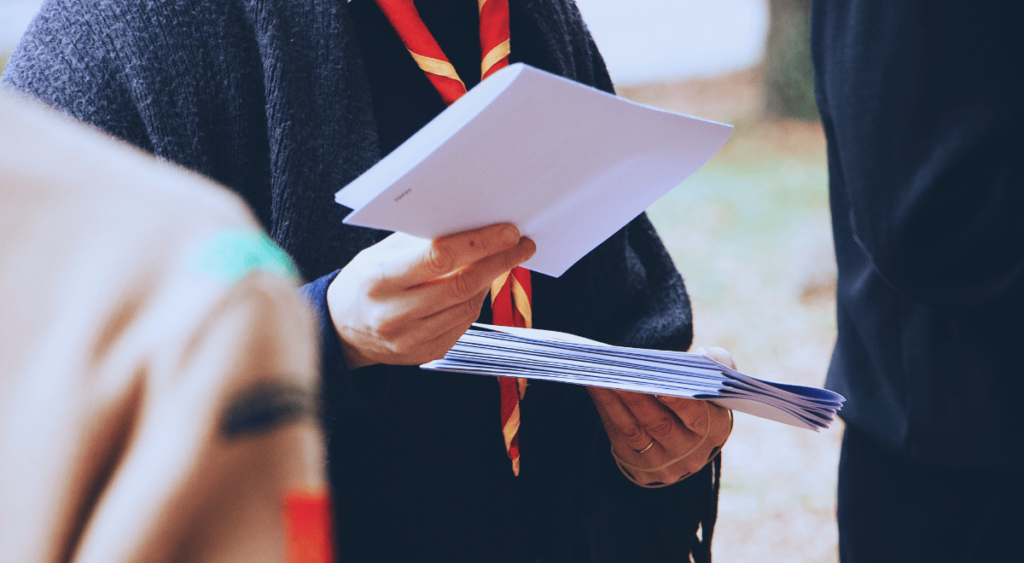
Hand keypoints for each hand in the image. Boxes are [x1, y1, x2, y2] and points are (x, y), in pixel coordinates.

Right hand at [327, 223, 535, 369]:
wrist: (342, 329)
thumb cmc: (366, 281)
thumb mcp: (380, 253)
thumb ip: (420, 241)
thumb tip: (471, 222)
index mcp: (379, 280)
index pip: (438, 257)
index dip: (479, 243)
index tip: (508, 231)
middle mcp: (393, 314)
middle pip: (461, 285)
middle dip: (498, 261)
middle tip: (521, 244)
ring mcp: (410, 340)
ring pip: (467, 306)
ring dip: (491, 280)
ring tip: (504, 259)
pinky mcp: (425, 354)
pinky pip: (463, 323)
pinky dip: (475, 301)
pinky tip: (479, 285)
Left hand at [588, 346, 735, 486]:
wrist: (687, 440)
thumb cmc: (701, 400)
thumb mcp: (717, 382)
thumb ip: (719, 363)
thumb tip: (703, 354)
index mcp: (714, 431)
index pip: (696, 416)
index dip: (678, 401)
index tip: (659, 384)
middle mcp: (690, 453)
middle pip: (659, 424)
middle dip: (636, 397)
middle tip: (618, 372)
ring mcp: (663, 463)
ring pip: (633, 429)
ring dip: (613, 401)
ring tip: (598, 376)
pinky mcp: (639, 466)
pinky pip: (618, 435)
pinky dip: (605, 409)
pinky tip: (594, 388)